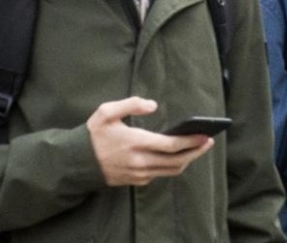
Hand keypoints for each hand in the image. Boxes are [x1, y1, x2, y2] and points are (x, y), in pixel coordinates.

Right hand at [87, 97, 213, 186]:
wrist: (78, 161)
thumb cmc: (94, 134)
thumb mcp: (106, 112)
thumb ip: (131, 104)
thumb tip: (153, 105)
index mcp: (136, 142)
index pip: (172, 145)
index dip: (191, 141)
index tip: (205, 135)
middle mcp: (141, 161)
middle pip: (178, 160)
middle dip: (196, 152)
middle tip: (208, 142)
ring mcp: (139, 174)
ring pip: (171, 170)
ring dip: (187, 160)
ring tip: (196, 149)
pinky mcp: (136, 181)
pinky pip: (160, 174)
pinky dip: (171, 166)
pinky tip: (175, 156)